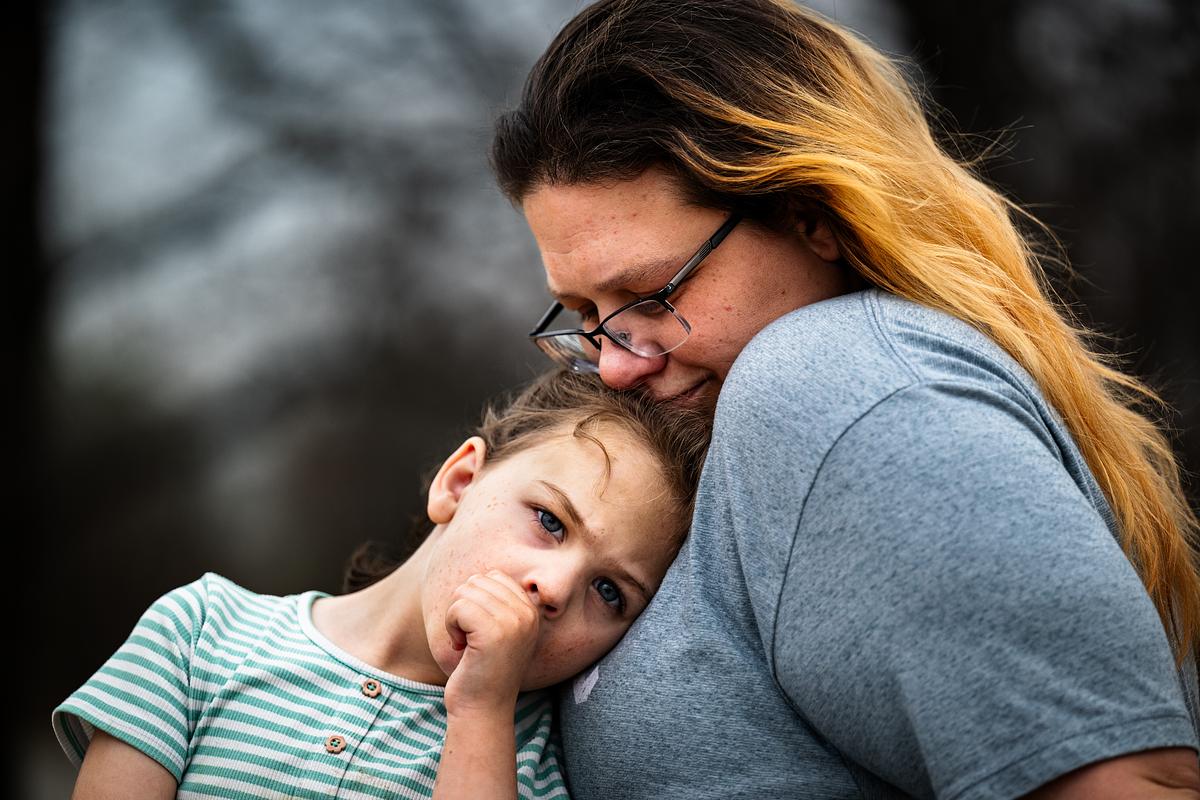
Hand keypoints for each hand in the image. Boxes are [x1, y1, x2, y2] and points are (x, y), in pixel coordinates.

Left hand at [443, 570, 538, 715]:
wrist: (482, 709)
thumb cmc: (482, 670)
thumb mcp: (499, 631)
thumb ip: (496, 603)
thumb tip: (477, 575)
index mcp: (531, 610)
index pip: (494, 576)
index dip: (475, 599)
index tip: (479, 630)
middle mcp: (527, 613)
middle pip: (477, 581)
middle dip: (463, 607)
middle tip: (470, 638)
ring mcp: (513, 621)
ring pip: (465, 592)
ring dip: (455, 618)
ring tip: (467, 643)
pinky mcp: (494, 632)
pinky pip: (458, 608)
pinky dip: (451, 627)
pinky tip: (461, 648)